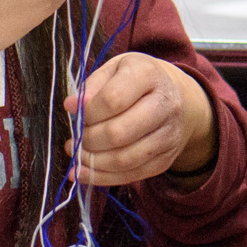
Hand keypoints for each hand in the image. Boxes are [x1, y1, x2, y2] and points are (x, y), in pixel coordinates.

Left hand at [64, 53, 217, 185]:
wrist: (174, 97)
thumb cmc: (135, 81)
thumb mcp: (114, 69)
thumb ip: (92, 86)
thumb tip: (72, 106)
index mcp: (148, 75)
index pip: (113, 99)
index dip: (87, 111)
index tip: (72, 110)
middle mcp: (165, 105)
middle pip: (119, 133)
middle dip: (88, 140)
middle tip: (74, 138)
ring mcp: (169, 135)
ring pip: (125, 159)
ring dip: (93, 162)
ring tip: (76, 155)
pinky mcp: (166, 159)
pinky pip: (133, 175)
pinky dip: (104, 178)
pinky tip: (84, 173)